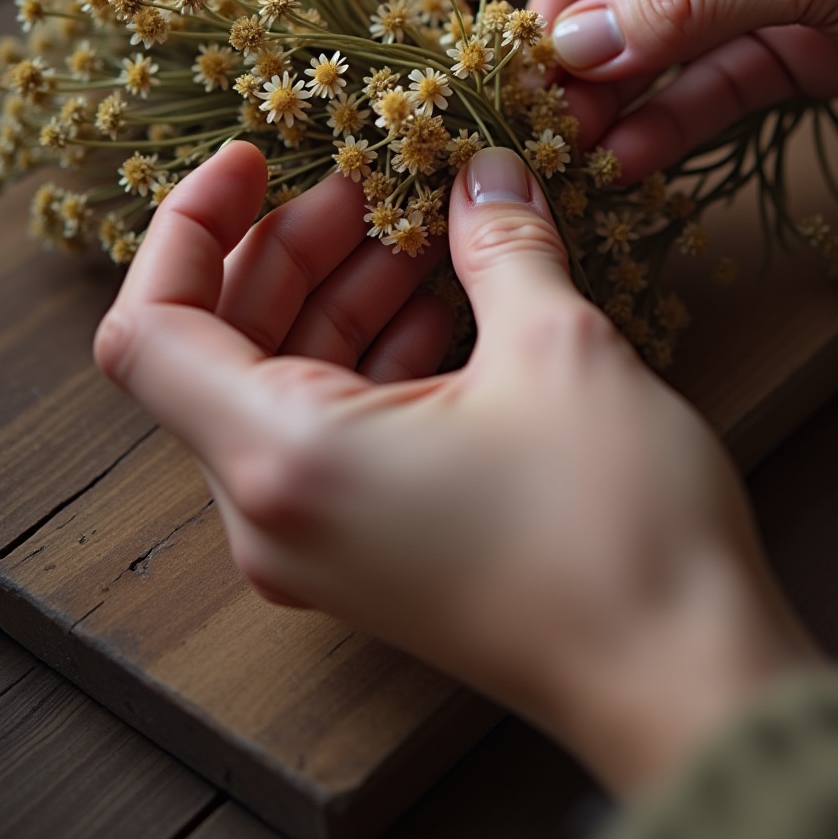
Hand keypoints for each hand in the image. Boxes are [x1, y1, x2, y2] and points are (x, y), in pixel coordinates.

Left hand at [94, 141, 818, 793]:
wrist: (686, 680)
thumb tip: (483, 172)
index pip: (151, 329)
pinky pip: (331, 433)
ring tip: (426, 234)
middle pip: (219, 347)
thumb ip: (499, 244)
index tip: (256, 158)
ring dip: (341, 296)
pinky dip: (371, 356)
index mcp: (285, 459)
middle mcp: (276, 513)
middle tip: (375, 184)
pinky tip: (448, 306)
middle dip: (291, 248)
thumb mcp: (556, 351)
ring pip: (280, 388)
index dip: (188, 225)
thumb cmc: (615, 529)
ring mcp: (320, 545)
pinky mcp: (371, 556)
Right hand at [532, 0, 837, 181]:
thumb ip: (693, 0)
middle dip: (590, 49)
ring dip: (625, 96)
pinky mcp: (805, 52)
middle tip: (543, 119)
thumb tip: (576, 41)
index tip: (531, 53)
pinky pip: (720, 86)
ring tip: (576, 153)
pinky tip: (634, 161)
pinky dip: (678, 121)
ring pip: (672, 43)